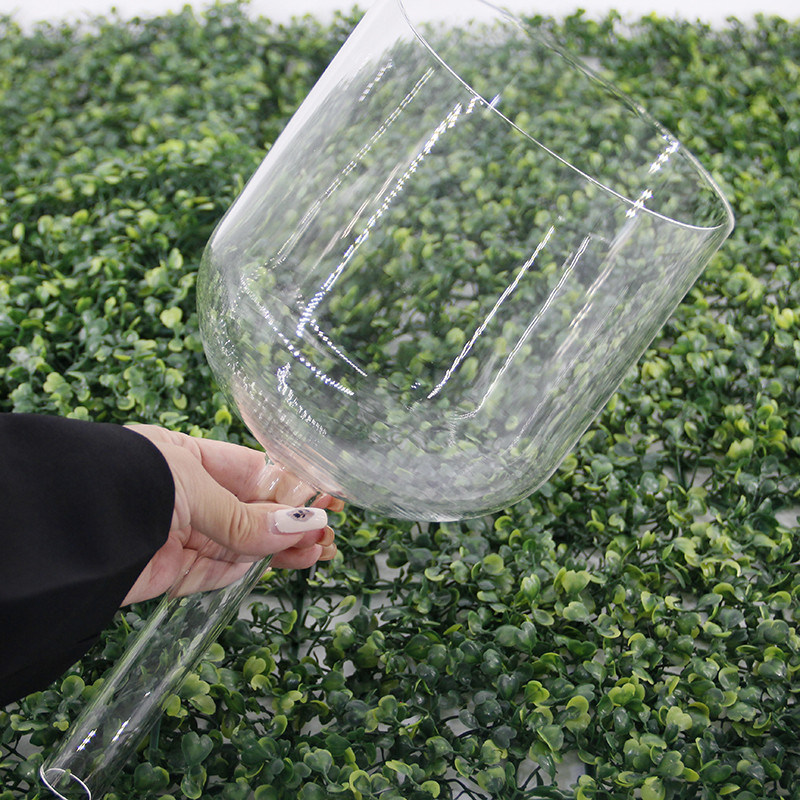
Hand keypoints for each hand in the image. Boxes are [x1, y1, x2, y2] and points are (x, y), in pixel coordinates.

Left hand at [121, 425, 341, 604]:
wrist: (69, 532)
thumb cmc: (131, 482)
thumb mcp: (196, 485)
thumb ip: (247, 515)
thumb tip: (303, 525)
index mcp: (191, 459)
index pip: (254, 472)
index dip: (292, 485)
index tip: (327, 495)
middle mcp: (191, 497)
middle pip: (255, 510)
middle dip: (294, 519)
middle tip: (330, 529)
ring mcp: (187, 535)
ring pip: (249, 542)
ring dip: (287, 545)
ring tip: (323, 549)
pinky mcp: (179, 574)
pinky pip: (229, 570)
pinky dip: (263, 566)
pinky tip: (295, 559)